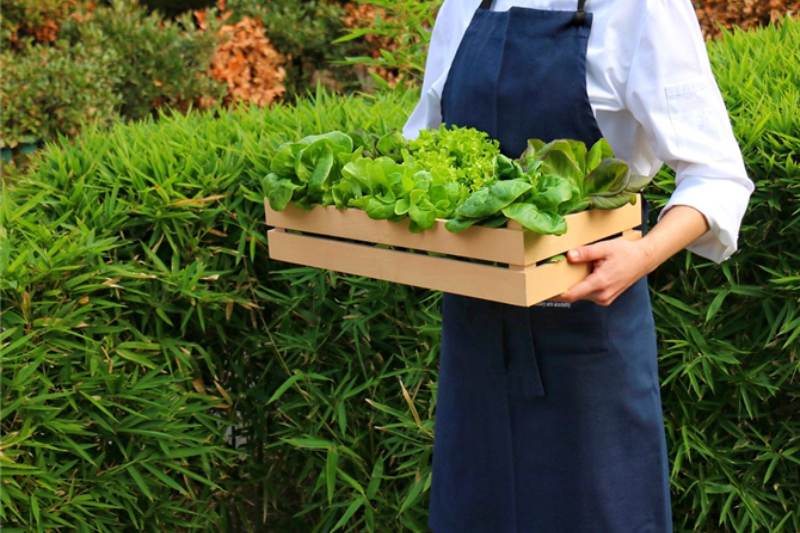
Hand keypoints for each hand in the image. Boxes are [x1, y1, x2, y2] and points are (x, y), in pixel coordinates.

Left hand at [554, 205, 709, 305]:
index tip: (540, 292)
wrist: (644, 260)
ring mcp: (604, 299)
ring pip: (580, 295)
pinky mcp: (605, 298)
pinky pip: (587, 294)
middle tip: (545, 279)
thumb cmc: (625, 252)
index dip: (554, 294)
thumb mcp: (605, 248)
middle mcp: (602, 295)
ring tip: (560, 275)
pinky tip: (578, 276)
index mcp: (600, 283)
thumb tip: (569, 256)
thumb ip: (586, 252)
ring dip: (572, 286)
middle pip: (573, 295)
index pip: (571, 294)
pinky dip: (581, 286)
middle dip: (560, 287)